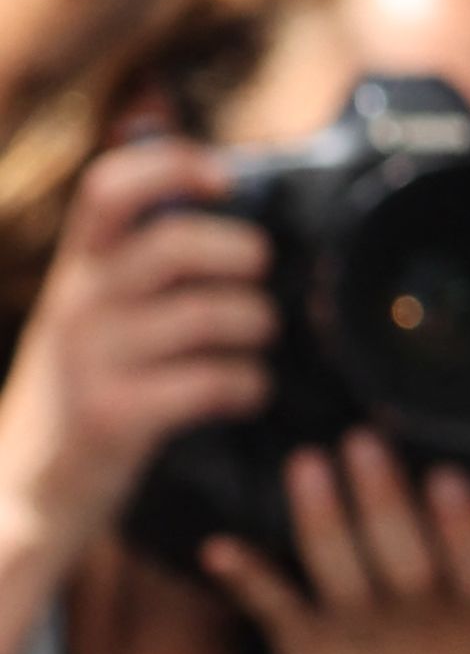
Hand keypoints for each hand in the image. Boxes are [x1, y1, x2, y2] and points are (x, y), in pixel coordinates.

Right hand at [0, 142, 275, 565]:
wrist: (26, 487)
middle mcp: (78, 305)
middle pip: (175, 245)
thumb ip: (141, 253)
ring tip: (256, 341)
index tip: (227, 180)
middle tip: (259, 276)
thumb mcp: (97, 312)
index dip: (172, 166)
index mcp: (78, 270)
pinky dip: (247, 385)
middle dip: (240, 254)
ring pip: (206, 316)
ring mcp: (92, 361)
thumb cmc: (88, 386)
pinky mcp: (115, 415)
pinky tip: (246, 392)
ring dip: (254, 325)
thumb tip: (206, 168)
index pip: (109, 189)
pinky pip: (210, 382)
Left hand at [199, 435, 469, 653]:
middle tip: (361, 439)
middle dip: (379, 493)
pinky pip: (273, 606)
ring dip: (316, 511)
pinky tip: (219, 548)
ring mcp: (363, 636)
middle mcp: (424, 621)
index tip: (446, 476)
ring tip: (306, 463)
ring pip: (337, 562)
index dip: (459, 520)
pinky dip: (245, 576)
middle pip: (400, 547)